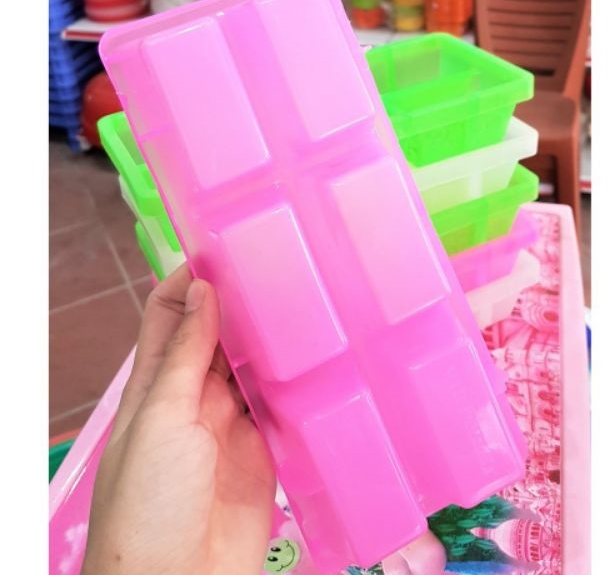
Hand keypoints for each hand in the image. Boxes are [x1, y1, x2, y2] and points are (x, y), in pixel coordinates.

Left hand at [82, 264, 275, 574]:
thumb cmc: (149, 501)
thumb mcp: (162, 418)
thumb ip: (185, 356)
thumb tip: (202, 290)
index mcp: (160, 380)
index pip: (172, 312)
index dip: (192, 278)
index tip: (225, 246)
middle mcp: (196, 393)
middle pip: (219, 332)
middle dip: (242, 301)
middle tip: (280, 267)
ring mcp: (233, 419)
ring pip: (254, 364)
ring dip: (272, 337)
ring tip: (305, 300)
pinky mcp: (265, 444)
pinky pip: (281, 401)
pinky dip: (295, 379)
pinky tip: (318, 355)